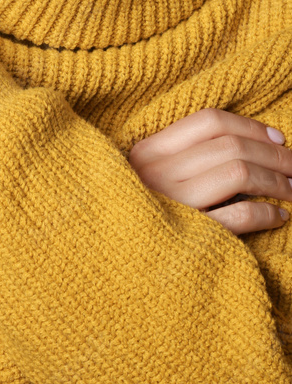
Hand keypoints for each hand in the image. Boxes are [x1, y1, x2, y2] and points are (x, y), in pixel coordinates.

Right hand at [127, 108, 291, 235]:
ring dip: (276, 180)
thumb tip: (250, 141)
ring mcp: (173, 204)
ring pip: (239, 173)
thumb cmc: (139, 210)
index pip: (209, 121)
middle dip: (274, 155)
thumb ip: (184, 155)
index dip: (250, 126)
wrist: (108, 262)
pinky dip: (267, 213)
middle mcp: (158, 172)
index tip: (278, 138)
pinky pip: (239, 216)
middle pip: (231, 146)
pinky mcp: (190, 236)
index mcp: (148, 150)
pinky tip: (279, 216)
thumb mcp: (149, 175)